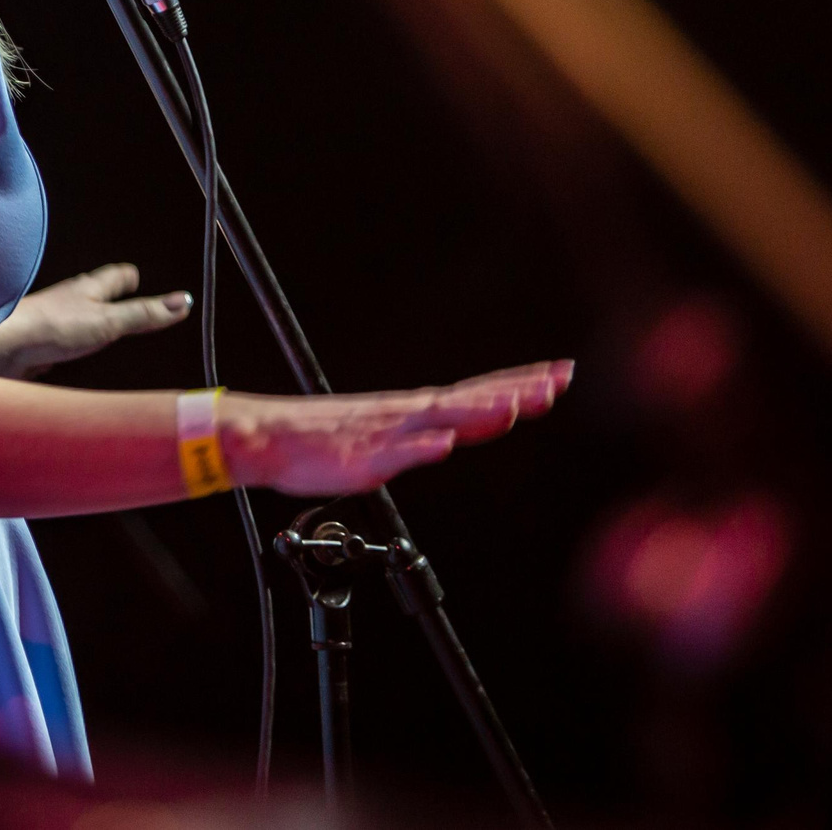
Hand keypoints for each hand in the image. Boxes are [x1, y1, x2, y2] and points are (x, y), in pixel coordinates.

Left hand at [0, 262, 190, 379]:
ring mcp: (53, 321)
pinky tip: (71, 354)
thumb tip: (184, 302)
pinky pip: (61, 341)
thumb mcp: (108, 321)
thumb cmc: (54, 326)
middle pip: (94, 294)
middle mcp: (70, 300)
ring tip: (101, 325)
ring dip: (89, 320)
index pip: (114, 276)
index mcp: (88, 289)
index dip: (128, 276)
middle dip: (109, 296)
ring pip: (77, 317)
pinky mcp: (40, 343)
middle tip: (124, 296)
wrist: (3, 345)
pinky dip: (71, 344)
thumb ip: (143, 314)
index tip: (137, 276)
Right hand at [223, 360, 572, 495]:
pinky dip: (421, 447)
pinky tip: (444, 445)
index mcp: (415, 410)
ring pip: (440, 420)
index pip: (478, 392)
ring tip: (515, 408)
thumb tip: (452, 435)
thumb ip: (420, 436)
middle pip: (472, 399)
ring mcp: (387, 434)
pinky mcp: (363, 458)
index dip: (521, 383)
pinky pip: (395, 453)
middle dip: (518, 390)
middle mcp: (408, 415)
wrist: (270, 439)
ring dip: (478, 413)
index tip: (560, 374)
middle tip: (561, 379)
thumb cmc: (324, 441)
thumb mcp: (383, 434)